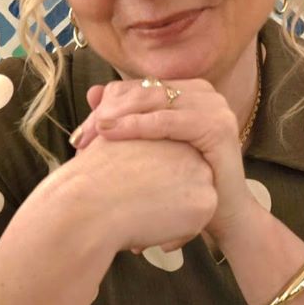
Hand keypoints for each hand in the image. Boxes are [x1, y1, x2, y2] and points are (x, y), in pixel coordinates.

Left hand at [72, 78, 257, 245]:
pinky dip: (138, 126)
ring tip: (92, 133)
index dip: (107, 104)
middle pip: (144, 92)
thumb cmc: (183, 185)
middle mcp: (205, 93)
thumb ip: (126, 119)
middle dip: (108, 112)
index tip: (82, 131)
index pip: (140, 88)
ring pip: (154, 102)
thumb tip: (92, 92)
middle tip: (81, 136)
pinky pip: (168, 121)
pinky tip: (112, 135)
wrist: (222, 216)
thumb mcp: (151, 148)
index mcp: (190, 91)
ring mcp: (215, 107)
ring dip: (119, 116)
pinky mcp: (218, 127)